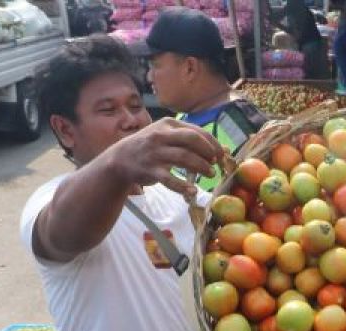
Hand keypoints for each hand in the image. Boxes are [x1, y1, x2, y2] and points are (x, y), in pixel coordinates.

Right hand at [104, 117, 223, 194]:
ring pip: (184, 158)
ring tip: (210, 174)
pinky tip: (193, 191)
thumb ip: (193, 141)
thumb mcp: (168, 137)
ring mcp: (155, 153)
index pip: (197, 132)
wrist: (120, 158)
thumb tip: (225, 149)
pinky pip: (170, 180)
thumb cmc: (151, 147)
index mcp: (169, 125)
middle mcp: (161, 136)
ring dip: (201, 167)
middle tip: (215, 163)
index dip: (212, 144)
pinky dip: (183, 186)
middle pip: (192, 140)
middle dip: (208, 152)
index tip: (220, 154)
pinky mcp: (150, 171)